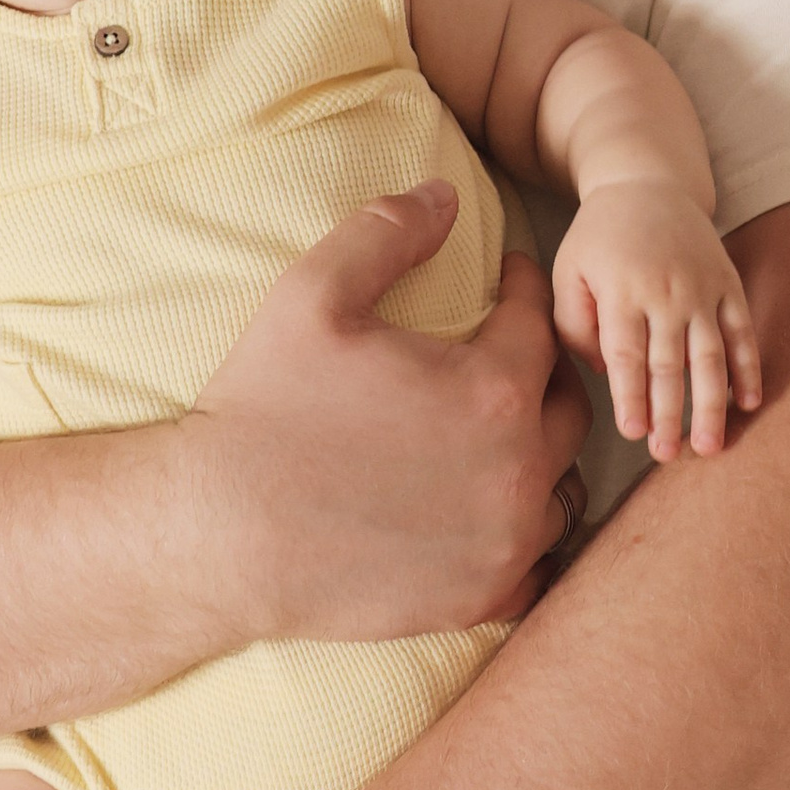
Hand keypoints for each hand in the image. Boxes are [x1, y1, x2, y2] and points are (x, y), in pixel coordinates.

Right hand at [189, 182, 588, 631]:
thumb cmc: (263, 408)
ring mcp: (505, 543)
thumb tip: (447, 192)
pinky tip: (495, 508)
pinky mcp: (479, 598)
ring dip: (545, 452)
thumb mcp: (312, 294)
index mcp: (493, 391)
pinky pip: (540, 564)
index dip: (524, 289)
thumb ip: (387, 231)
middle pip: (571, 407)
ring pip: (563, 486)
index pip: (539, 324)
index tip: (507, 278)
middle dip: (546, 368)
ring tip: (509, 428)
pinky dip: (527, 533)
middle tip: (513, 351)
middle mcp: (518, 470)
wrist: (218, 534)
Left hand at [550, 185, 762, 462]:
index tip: (634, 434)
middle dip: (670, 414)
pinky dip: (748, 369)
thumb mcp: (568, 270)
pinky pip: (742, 332)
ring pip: (711, 356)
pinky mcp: (729, 284)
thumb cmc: (599, 237)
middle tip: (668, 455)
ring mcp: (703, 289)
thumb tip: (606, 371)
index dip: (632, 398)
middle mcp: (667, 292)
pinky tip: (748, 404)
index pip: (628, 355)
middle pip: (670, 364)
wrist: (648, 183)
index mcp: (623, 291)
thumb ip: (574, 323)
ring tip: (710, 445)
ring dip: (711, 404)